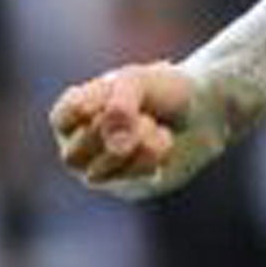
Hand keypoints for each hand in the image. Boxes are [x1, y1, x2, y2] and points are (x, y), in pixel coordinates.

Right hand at [49, 62, 217, 199]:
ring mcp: (100, 171)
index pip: (62, 119)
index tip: (115, 92)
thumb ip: (120, 107)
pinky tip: (163, 138)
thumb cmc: (159, 90)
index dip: (93, 107)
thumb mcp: (137, 81)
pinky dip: (156, 151)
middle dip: (117, 129)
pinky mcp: (130, 185)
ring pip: (101, 171)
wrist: (202, 108)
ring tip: (153, 123)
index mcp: (71, 117)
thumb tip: (116, 148)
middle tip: (141, 111)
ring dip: (139, 138)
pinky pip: (135, 176)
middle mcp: (78, 148)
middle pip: (74, 154)